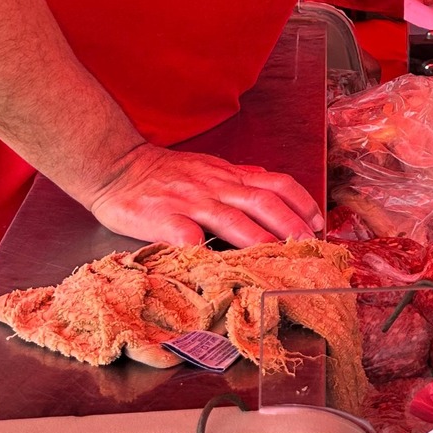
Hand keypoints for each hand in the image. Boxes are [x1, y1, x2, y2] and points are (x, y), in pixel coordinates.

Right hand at [81, 143, 323, 246]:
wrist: (114, 164)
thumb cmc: (162, 171)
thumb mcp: (207, 165)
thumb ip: (237, 174)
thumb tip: (266, 178)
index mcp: (228, 176)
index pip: (275, 184)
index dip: (301, 202)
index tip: (318, 222)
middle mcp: (215, 188)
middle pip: (262, 202)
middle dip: (290, 224)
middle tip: (310, 246)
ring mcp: (189, 203)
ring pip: (231, 219)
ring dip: (259, 239)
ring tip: (278, 258)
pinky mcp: (162, 219)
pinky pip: (186, 236)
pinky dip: (203, 251)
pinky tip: (217, 267)